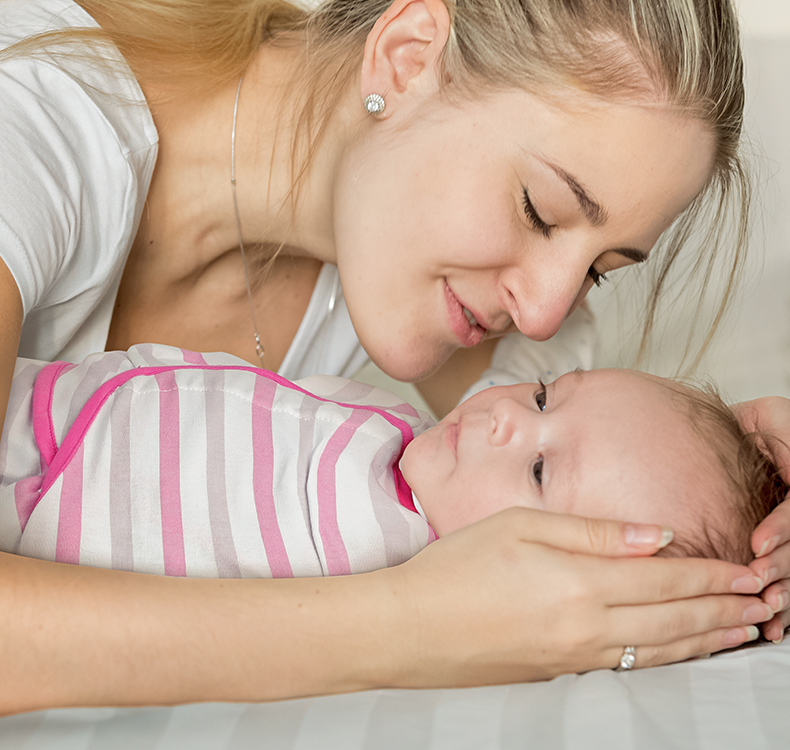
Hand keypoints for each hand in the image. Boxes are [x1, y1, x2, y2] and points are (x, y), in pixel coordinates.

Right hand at [382, 508, 767, 686]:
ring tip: (744, 631)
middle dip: (724, 609)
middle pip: (674, 619)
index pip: (665, 579)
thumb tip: (655, 536)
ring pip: (661, 650)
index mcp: (580, 584)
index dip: (711, 575)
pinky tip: (681, 652)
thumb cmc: (458, 567)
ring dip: (708, 639)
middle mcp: (588, 628)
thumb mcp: (520, 527)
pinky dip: (670, 658)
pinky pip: (632, 667)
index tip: (746, 570)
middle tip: (765, 601)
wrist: (410, 629)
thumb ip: (591, 531)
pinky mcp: (561, 674)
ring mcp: (576, 659)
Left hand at [735, 397, 789, 641]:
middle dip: (784, 566)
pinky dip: (785, 600)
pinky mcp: (784, 545)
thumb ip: (782, 435)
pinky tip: (776, 625)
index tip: (756, 545)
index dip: (783, 528)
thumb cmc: (749, 423)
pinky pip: (788, 572)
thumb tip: (785, 460)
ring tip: (767, 607)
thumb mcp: (771, 416)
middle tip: (756, 580)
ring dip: (787, 590)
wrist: (736, 435)